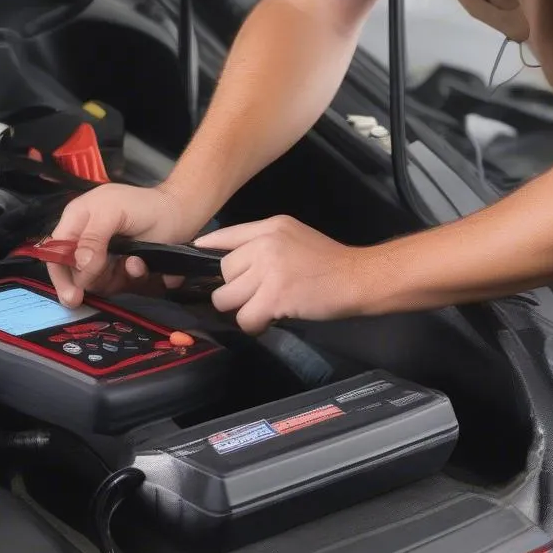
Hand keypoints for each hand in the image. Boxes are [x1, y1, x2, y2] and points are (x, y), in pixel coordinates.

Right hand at [48, 183, 196, 305]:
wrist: (181, 212)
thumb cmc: (145, 206)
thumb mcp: (113, 212)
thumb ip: (93, 237)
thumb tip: (79, 265)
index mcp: (77, 218)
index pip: (55, 250)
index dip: (59, 273)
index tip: (71, 294)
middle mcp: (86, 238)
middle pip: (72, 272)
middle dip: (85, 282)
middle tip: (83, 300)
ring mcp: (105, 255)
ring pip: (96, 281)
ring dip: (113, 278)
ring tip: (134, 263)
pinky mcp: (122, 267)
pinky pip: (119, 282)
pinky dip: (131, 276)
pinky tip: (141, 264)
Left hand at [195, 215, 365, 333]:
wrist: (358, 278)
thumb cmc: (330, 262)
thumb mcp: (295, 237)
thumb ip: (265, 244)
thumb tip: (234, 264)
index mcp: (270, 227)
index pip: (223, 236)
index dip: (205, 250)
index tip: (194, 266)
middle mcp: (265, 244)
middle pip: (223, 271)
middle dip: (234, 289)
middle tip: (255, 297)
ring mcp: (269, 270)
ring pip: (227, 297)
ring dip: (241, 309)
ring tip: (262, 310)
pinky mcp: (275, 296)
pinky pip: (244, 317)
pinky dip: (254, 325)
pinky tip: (269, 321)